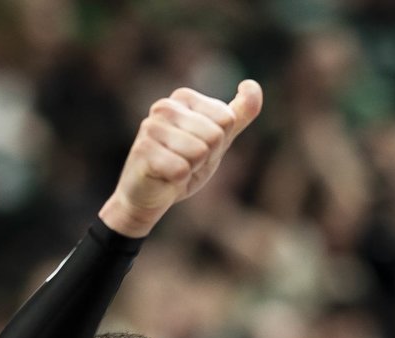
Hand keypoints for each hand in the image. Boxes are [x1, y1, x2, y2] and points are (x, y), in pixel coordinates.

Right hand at [99, 80, 263, 237]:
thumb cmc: (184, 165)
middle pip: (215, 135)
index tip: (199, 149)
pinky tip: (164, 177)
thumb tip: (252, 85)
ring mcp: (151, 127)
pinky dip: (178, 180)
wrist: (150, 196)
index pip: (226, 119)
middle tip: (187, 162)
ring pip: (199, 152)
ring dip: (191, 169)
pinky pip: (181, 170)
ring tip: (175, 167)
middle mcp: (164, 106)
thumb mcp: (217, 140)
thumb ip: (239, 114)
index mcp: (183, 97)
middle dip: (206, 157)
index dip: (219, 143)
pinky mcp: (142, 151)